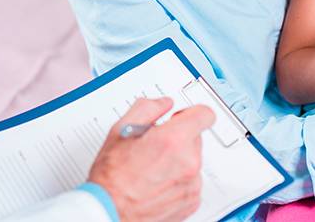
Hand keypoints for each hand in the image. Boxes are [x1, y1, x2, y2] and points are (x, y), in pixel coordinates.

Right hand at [88, 98, 215, 221]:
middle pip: (196, 138)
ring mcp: (192, 184)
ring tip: (154, 169)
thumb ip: (147, 108)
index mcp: (174, 139)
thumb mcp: (122, 130)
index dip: (192, 113)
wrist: (109, 210)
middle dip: (179, 138)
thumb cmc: (112, 176)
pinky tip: (158, 183)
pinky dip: (179, 181)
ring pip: (193, 161)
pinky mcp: (192, 201)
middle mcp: (189, 162)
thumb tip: (163, 104)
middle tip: (156, 147)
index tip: (181, 118)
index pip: (205, 114)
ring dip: (179, 161)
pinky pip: (192, 182)